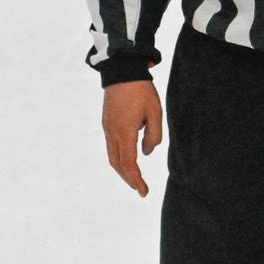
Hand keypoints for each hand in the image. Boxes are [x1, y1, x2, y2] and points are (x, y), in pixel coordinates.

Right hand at [100, 79, 163, 195]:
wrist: (122, 72)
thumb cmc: (141, 91)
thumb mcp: (155, 112)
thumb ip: (153, 135)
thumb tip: (147, 152)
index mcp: (125, 133)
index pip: (129, 164)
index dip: (136, 179)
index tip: (143, 191)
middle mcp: (112, 134)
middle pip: (117, 164)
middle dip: (128, 178)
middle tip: (140, 188)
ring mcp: (108, 129)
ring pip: (112, 156)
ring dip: (123, 169)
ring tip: (134, 177)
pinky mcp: (107, 123)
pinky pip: (111, 147)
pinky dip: (119, 158)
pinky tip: (128, 158)